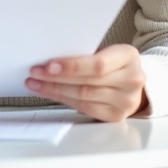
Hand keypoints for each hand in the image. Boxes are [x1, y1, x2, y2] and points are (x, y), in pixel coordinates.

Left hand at [26, 44, 146, 121]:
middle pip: (88, 82)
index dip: (72, 66)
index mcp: (129, 56)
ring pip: (83, 96)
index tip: (49, 65)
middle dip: (56, 78)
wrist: (132, 83)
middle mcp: (132, 80)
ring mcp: (126, 101)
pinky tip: (50, 93)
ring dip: (55, 90)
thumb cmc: (113, 63)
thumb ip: (86, 54)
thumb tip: (51, 59)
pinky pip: (84, 108)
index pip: (98, 64)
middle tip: (35, 73)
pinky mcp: (116, 116)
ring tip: (36, 83)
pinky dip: (63, 99)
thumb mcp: (107, 51)